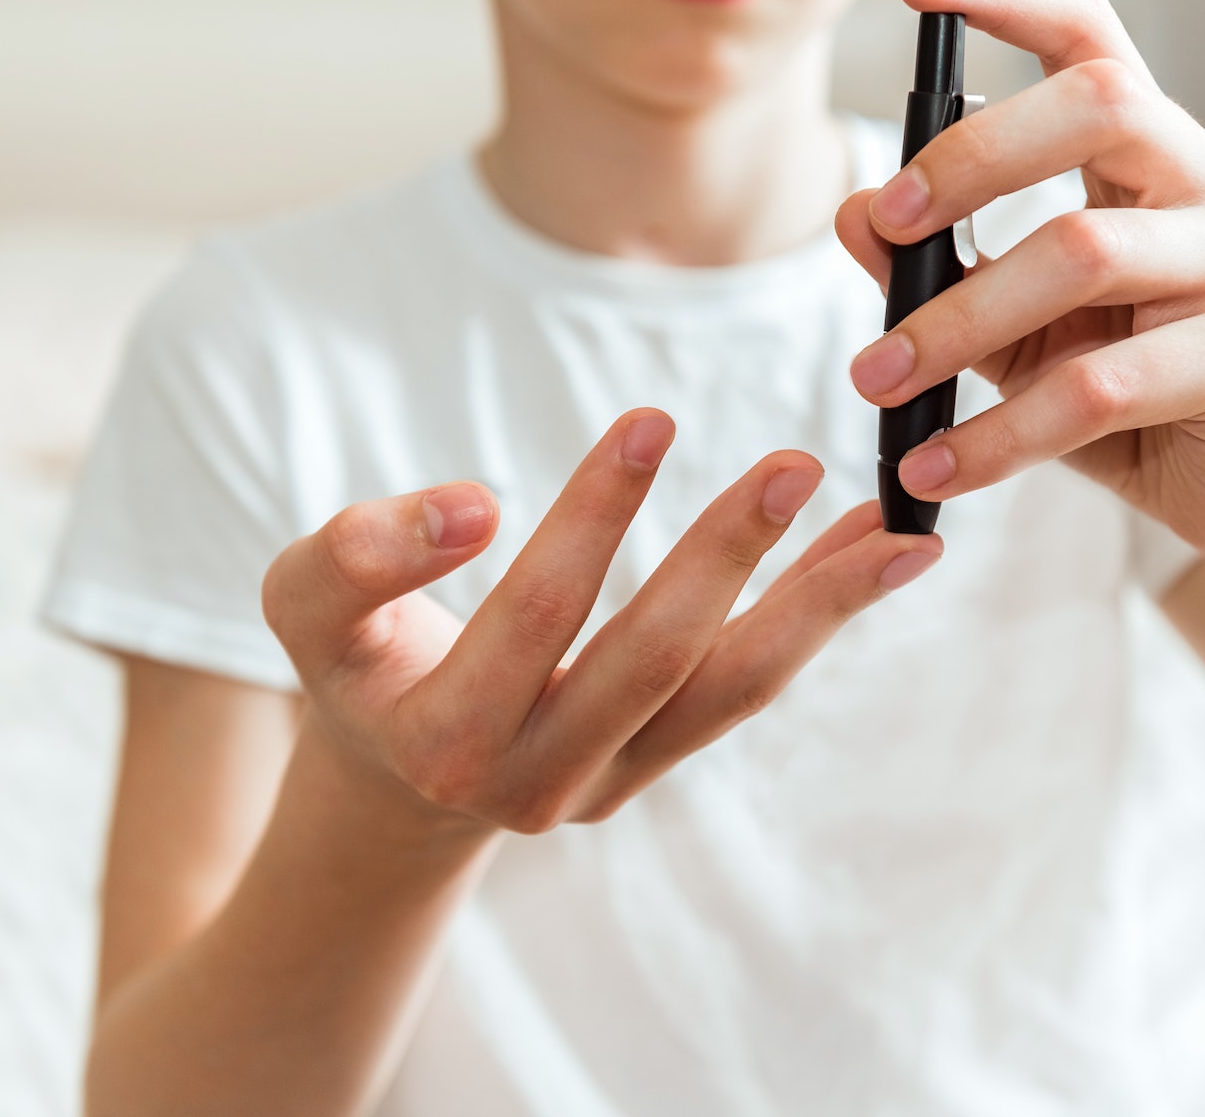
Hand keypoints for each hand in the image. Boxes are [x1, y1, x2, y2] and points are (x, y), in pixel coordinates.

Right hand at [260, 409, 941, 836]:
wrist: (395, 783)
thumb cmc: (356, 666)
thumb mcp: (305, 607)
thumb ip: (358, 554)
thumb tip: (471, 506)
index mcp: (447, 740)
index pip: (536, 617)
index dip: (594, 518)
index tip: (652, 420)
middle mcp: (538, 780)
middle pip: (653, 663)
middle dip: (726, 560)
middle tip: (794, 462)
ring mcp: (610, 782)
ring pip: (729, 692)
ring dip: (817, 609)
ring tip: (900, 534)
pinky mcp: (656, 765)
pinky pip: (746, 687)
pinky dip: (812, 616)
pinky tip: (874, 552)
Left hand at [837, 0, 1204, 577]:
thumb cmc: (1131, 401)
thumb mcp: (1015, 330)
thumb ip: (942, 269)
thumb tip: (856, 214)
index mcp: (1157, 156)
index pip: (1091, 39)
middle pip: (1097, 105)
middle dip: (970, 156)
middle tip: (887, 226)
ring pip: (1084, 250)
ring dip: (959, 320)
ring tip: (877, 382)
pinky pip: (1102, 384)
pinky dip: (1001, 433)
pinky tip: (937, 470)